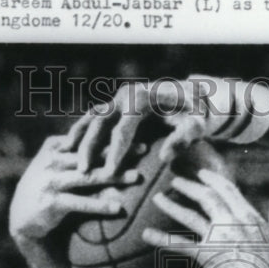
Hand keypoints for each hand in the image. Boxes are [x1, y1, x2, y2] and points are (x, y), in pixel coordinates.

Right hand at [9, 134, 139, 242]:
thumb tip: (105, 132)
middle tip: (145, 148)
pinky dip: (100, 205)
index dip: (112, 133)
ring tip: (137, 176)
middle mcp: (52, 161)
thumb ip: (75, 149)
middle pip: (92, 154)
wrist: (22, 215)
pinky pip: (80, 203)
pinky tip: (118, 208)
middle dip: (119, 150)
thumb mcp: (55, 162)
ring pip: (89, 177)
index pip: (88, 138)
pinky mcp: (51, 203)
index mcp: (55, 146)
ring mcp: (51, 181)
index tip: (138, 129)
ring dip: (115, 176)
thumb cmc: (48, 186)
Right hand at [70, 80, 208, 179]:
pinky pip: (91, 119)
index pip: (123, 129)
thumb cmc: (199, 114)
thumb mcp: (197, 126)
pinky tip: (71, 151)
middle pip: (100, 122)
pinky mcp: (114, 103)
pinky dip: (80, 134)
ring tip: (69, 162)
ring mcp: (117, 97)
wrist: (197, 94)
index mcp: (142, 98)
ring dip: (79, 140)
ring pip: (90, 119)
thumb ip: (183, 139)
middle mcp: (125, 94)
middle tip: (82, 171)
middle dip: (89, 147)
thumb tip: (163, 157)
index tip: (110, 173)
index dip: (116, 152)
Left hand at [141, 168, 268, 267]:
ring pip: (190, 216)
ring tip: (158, 198)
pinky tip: (146, 235)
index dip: (213, 180)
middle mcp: (232, 221)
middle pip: (207, 197)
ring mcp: (218, 237)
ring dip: (172, 206)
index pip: (228, 191)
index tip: (202, 174)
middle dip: (190, 187)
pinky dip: (162, 240)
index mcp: (250, 215)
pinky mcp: (207, 255)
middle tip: (175, 181)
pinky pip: (180, 245)